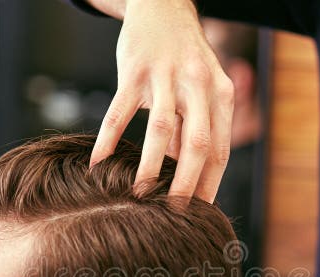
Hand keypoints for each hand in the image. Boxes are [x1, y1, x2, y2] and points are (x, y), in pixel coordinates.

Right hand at [89, 0, 233, 202]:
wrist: (162, 6)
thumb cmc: (183, 59)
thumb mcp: (200, 90)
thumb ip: (194, 130)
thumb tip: (185, 177)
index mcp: (220, 95)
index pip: (219, 150)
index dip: (210, 184)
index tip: (200, 213)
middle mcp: (198, 84)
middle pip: (197, 143)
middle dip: (186, 183)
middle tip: (173, 213)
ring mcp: (166, 76)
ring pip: (161, 128)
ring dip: (151, 165)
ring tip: (140, 195)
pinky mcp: (134, 70)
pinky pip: (120, 111)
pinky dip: (109, 139)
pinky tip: (99, 162)